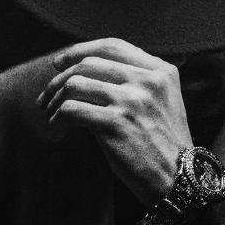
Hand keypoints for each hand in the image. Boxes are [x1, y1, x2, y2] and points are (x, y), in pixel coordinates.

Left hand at [37, 38, 191, 204]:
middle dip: (59, 80)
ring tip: (51, 115)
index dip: (80, 50)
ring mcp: (131, 101)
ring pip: (75, 84)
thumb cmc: (163, 143)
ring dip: (55, 101)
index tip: (59, 62)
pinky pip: (71, 110)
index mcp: (160, 71)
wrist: (178, 179)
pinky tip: (57, 130)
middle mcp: (147, 81)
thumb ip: (136, 81)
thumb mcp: (163, 101)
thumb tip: (85, 70)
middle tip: (47, 97)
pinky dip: (57, 119)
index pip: (112, 46)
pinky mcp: (116, 123)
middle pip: (88, 64)